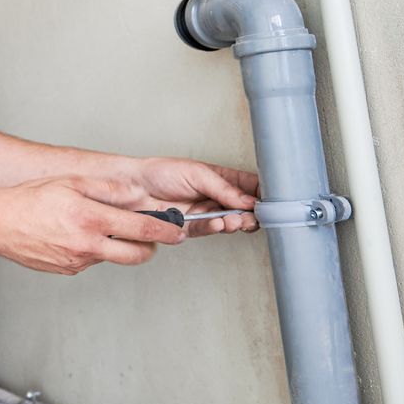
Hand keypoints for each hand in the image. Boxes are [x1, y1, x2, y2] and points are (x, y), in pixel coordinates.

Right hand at [0, 175, 185, 272]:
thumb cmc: (31, 200)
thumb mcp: (72, 183)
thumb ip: (109, 188)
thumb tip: (137, 195)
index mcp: (92, 219)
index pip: (144, 229)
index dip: (168, 230)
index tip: (179, 231)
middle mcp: (88, 244)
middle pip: (138, 254)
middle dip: (151, 246)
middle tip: (150, 234)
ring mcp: (79, 261)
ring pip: (115, 258)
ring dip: (120, 246)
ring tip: (105, 228)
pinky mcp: (69, 270)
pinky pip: (94, 261)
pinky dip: (96, 250)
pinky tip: (79, 235)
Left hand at [131, 156, 259, 236]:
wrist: (133, 187)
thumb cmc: (161, 172)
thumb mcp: (197, 173)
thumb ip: (224, 188)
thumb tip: (248, 199)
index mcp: (221, 179)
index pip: (250, 187)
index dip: (262, 194)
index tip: (270, 200)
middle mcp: (215, 197)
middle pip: (244, 209)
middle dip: (252, 213)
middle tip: (254, 214)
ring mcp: (205, 213)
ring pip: (229, 222)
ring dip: (236, 222)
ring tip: (236, 219)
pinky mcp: (191, 227)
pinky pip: (208, 230)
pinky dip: (216, 228)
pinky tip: (219, 223)